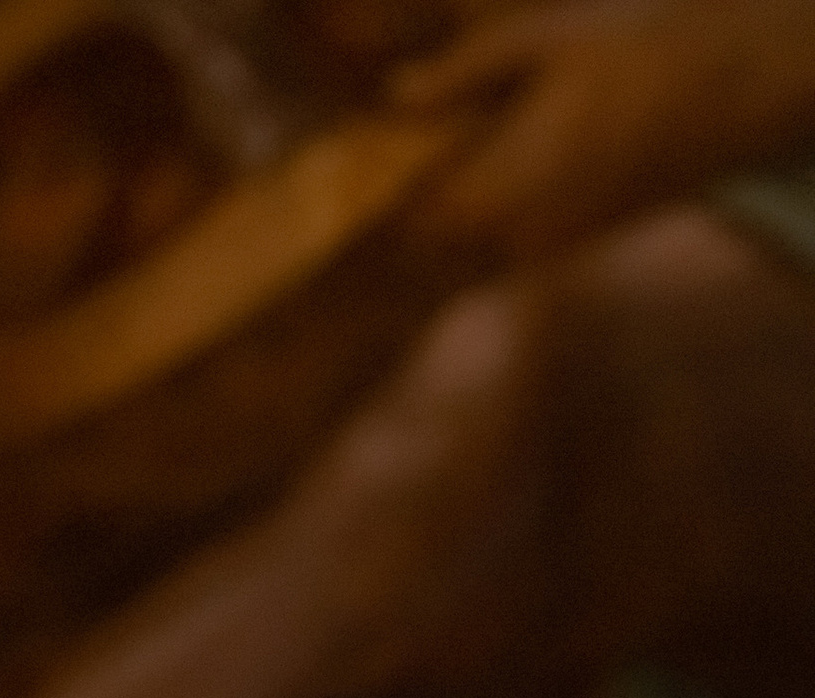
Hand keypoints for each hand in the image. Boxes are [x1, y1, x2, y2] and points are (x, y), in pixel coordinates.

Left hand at [393, 0, 814, 266]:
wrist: (726, 91)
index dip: (380, 202)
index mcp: (500, 187)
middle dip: (406, 221)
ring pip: (468, 260)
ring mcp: (548, 250)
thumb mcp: (543, 41)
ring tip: (443, 178)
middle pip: (432, 253)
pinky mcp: (572, 250)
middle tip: (399, 172)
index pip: (409, 223)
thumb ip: (464, 71)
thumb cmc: (635, 51)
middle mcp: (519, 236)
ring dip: (448, 229)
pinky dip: (484, 232)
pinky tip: (495, 183)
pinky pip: (505, 255)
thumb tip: (395, 93)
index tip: (367, 169)